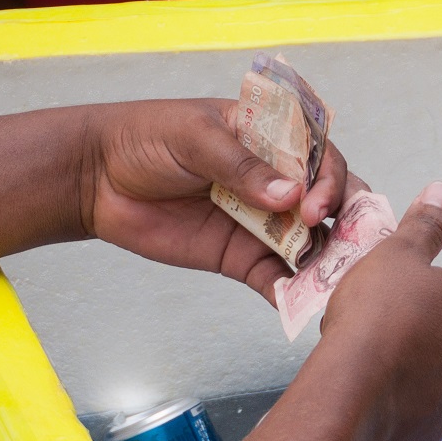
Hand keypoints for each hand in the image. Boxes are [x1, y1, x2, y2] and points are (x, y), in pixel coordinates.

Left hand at [79, 99, 356, 301]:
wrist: (97, 178)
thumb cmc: (146, 139)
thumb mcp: (196, 138)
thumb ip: (243, 166)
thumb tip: (289, 195)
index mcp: (273, 139)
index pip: (321, 156)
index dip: (330, 180)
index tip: (314, 205)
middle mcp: (278, 181)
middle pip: (330, 202)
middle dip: (344, 222)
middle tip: (337, 243)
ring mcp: (264, 222)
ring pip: (312, 243)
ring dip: (328, 261)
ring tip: (334, 281)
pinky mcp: (242, 257)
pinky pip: (278, 278)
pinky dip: (294, 293)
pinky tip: (302, 303)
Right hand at [320, 182, 441, 440]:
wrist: (354, 385)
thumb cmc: (375, 318)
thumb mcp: (397, 254)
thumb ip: (425, 226)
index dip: (422, 292)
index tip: (394, 297)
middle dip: (422, 332)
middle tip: (382, 329)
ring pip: (438, 373)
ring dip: (415, 368)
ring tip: (377, 361)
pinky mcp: (438, 428)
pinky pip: (422, 410)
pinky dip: (404, 404)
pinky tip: (378, 392)